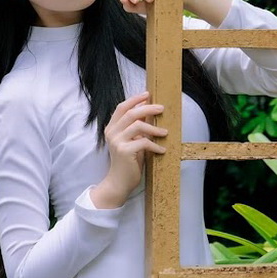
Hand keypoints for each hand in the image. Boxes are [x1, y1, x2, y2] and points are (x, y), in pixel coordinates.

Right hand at [91, 93, 166, 207]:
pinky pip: (143, 142)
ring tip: (165, 132)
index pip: (121, 107)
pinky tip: (162, 150)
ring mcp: (117, 142)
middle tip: (161, 108)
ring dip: (154, 128)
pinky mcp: (124, 151)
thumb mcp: (131, 141)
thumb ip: (135, 127)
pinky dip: (155, 145)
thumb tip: (148, 111)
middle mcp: (112, 133)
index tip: (147, 94)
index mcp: (111, 128)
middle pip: (131, 113)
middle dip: (148, 108)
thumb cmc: (128, 161)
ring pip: (138, 126)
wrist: (119, 182)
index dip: (134, 99)